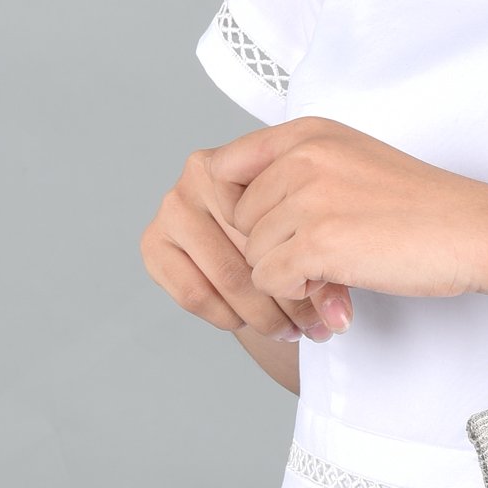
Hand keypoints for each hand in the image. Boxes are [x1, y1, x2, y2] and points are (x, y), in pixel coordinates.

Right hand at [141, 137, 352, 340]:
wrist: (258, 237)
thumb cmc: (290, 225)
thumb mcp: (313, 228)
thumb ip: (323, 258)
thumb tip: (335, 316)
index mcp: (241, 157)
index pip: (275, 216)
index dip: (303, 258)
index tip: (327, 285)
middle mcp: (198, 175)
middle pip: (253, 249)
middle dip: (290, 297)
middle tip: (317, 326)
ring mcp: (172, 208)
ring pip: (227, 277)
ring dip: (264, 315)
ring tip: (293, 331)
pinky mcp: (153, 244)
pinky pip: (194, 293)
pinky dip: (227, 316)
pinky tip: (248, 320)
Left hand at [208, 117, 487, 316]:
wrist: (475, 229)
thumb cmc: (421, 206)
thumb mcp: (350, 162)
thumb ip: (296, 171)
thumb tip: (236, 211)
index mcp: (308, 132)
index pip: (222, 168)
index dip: (238, 210)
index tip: (270, 232)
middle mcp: (304, 154)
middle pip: (237, 219)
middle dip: (270, 248)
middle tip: (316, 261)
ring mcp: (311, 196)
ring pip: (252, 253)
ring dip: (287, 274)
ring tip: (333, 272)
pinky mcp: (320, 240)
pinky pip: (270, 280)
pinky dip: (296, 294)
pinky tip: (333, 288)